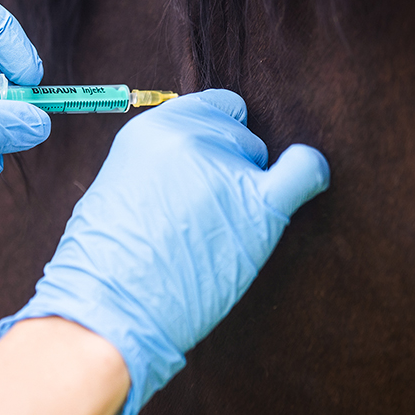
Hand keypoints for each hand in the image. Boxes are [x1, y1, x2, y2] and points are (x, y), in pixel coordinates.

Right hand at [0, 89, 329, 414]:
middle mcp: (189, 139)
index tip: (203, 166)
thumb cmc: (107, 261)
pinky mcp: (257, 209)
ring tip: (214, 231)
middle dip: (227, 166)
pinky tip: (303, 182)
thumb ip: (157, 163)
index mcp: (151, 129)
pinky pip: (302, 170)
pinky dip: (308, 172)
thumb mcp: (118, 186)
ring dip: (245, 189)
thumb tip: (195, 162)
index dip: (213, 137)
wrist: (111, 306)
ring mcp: (224, 170)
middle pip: (238, 133)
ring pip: (260, 159)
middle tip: (200, 212)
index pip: (211, 107)